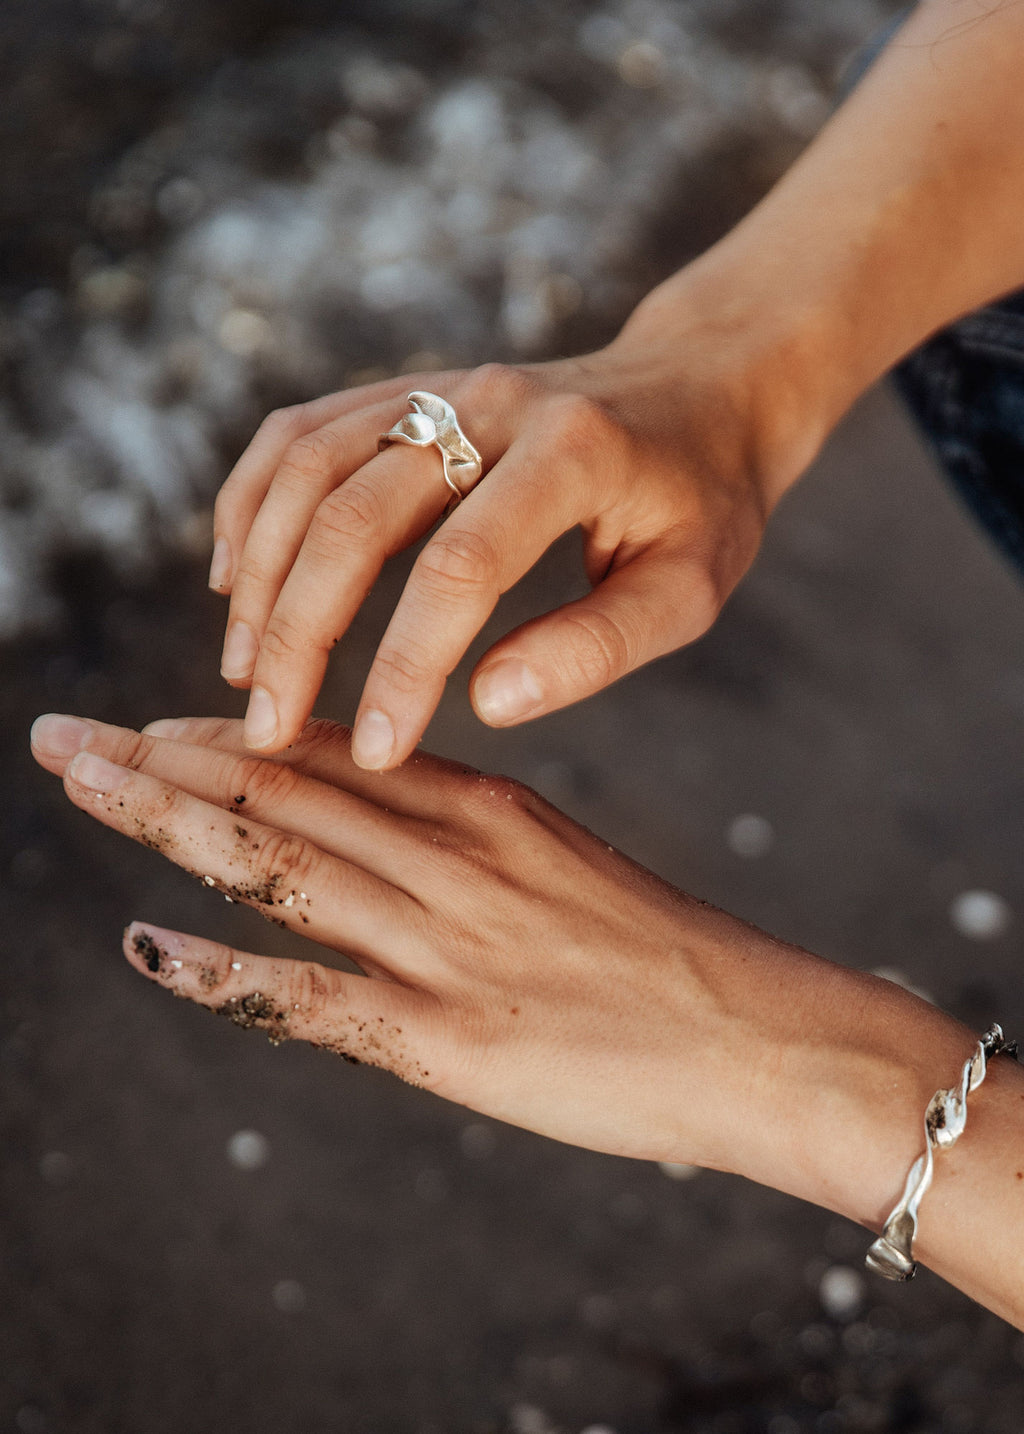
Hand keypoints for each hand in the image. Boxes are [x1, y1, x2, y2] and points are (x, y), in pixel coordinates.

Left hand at [28, 711, 970, 1209]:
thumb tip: (396, 829)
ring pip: (278, 863)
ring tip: (76, 784)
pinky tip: (143, 943)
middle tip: (64, 736)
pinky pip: (313, 997)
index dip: (226, 739)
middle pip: (281, 791)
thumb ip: (475, 844)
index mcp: (484, 809)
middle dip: (159, 761)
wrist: (759, 1031)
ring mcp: (443, 942)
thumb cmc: (669, 955)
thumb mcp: (565, 866)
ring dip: (162, 821)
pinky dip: (221, 970)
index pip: (330, 756)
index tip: (151, 728)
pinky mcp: (447, 1034)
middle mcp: (449, 857)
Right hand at [210, 260, 812, 769]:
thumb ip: (598, 647)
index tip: (375, 751)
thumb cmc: (700, 504)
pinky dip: (252, 501)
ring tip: (245, 669)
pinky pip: (300, 431)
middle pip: (353, 513)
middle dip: (299, 630)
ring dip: (261, 572)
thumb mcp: (689, 587)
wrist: (701, 390)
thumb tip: (485, 704)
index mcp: (573, 452)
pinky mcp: (407, 389)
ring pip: (308, 465)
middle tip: (273, 727)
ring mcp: (440, 385)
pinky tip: (238, 576)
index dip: (406, 666)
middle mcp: (491, 403)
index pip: (460, 568)